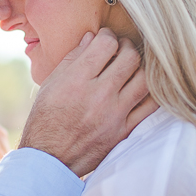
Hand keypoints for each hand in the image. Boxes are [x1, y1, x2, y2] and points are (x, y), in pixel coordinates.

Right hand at [19, 29, 157, 177]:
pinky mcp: (124, 131)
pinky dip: (149, 92)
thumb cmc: (45, 119)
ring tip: (131, 67)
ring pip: (144, 79)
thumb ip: (73, 59)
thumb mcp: (50, 84)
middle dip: (126, 46)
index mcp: (77, 81)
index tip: (105, 38)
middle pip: (130, 57)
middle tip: (120, 48)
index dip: (107, 35)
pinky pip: (150, 106)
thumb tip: (92, 38)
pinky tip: (140, 87)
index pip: (106, 44)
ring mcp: (115, 115)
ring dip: (140, 67)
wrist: (50, 159)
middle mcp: (98, 95)